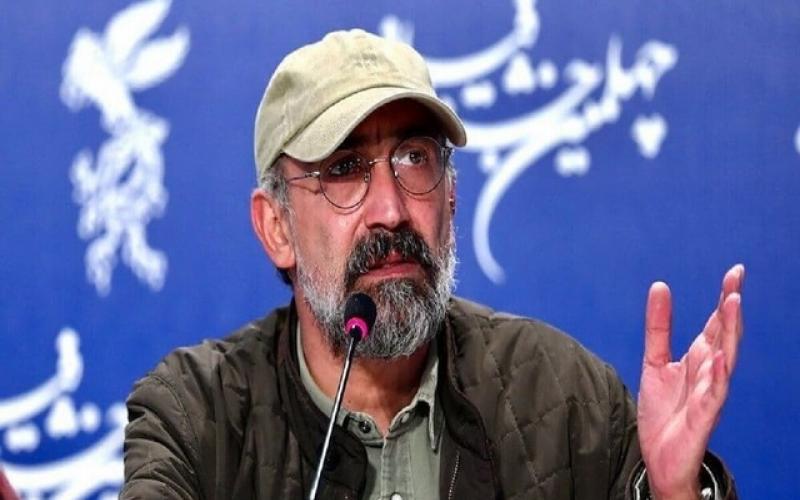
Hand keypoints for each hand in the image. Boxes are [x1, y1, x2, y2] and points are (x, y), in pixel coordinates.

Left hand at [637, 264, 743, 499]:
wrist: (660, 457)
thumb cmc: (664, 412)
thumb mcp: (654, 362)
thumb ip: (658, 327)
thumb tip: (660, 287)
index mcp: (699, 359)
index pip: (716, 324)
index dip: (725, 299)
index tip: (735, 272)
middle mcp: (709, 372)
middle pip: (724, 335)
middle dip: (730, 308)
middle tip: (735, 280)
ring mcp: (709, 394)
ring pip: (725, 359)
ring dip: (729, 332)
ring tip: (731, 304)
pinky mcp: (703, 416)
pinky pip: (713, 394)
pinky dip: (718, 376)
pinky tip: (720, 358)